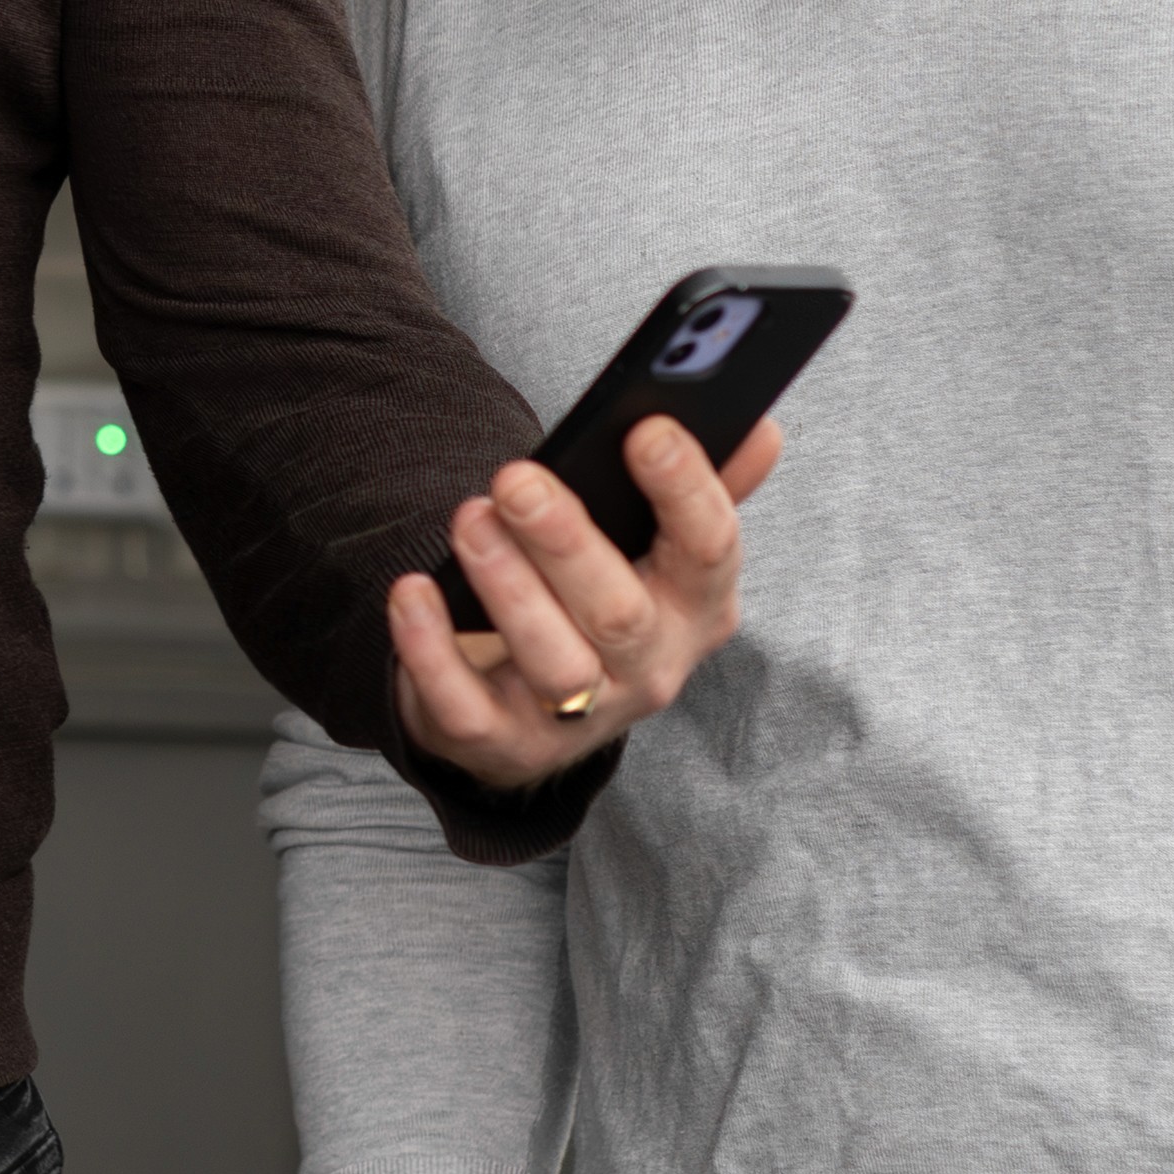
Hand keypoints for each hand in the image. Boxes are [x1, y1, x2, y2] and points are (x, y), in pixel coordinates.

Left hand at [381, 417, 782, 787]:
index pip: (709, 552)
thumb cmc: (600, 599)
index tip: (647, 431)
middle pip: (620, 614)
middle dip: (567, 544)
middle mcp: (647, 670)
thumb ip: (705, 487)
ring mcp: (577, 717)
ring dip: (507, 588)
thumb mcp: (658, 550)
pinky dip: (434, 651)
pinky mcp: (504, 744)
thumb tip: (761, 429)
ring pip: (552, 664)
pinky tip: (412, 592)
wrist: (533, 708)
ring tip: (469, 519)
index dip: (686, 491)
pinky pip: (466, 708)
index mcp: (696, 609)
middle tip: (516, 480)